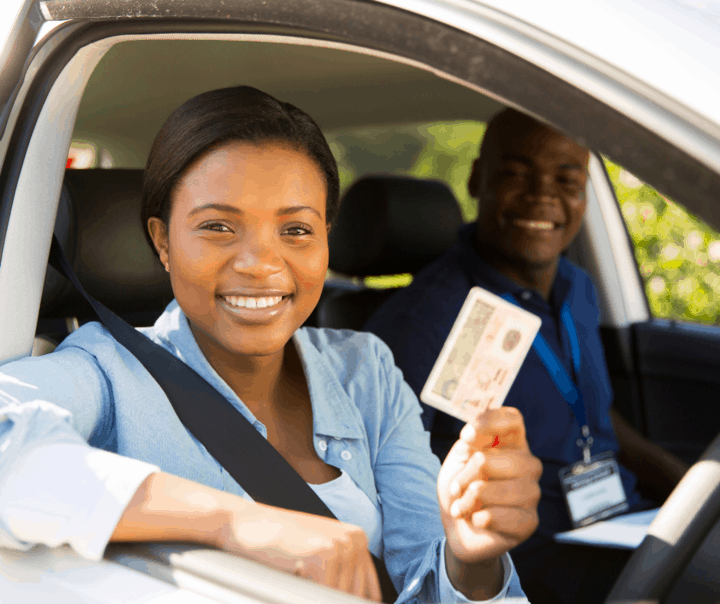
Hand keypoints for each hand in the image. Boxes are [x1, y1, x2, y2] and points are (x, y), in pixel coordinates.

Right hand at [218, 503, 381, 600]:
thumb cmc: (278, 543)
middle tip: (305, 579)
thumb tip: (364, 601)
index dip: (353, 600)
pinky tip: (291, 574)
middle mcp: (355, 540)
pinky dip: (303, 595)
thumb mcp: (319, 552)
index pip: (367, 589)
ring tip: (296, 575)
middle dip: (329, 596)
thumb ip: (343, 574)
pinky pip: (321, 596)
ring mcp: (341, 546)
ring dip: (314, 596)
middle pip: (352, 595)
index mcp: (358, 538)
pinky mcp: (323, 555)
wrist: (244, 524)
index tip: (326, 595)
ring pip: (337, 597)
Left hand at [437, 407, 541, 594]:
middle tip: (457, 489)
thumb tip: (472, 434)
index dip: (488, 422)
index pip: (513, 419)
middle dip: (465, 476)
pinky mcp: (530, 521)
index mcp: (512, 443)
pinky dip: (478, 519)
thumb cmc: (461, 487)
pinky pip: (499, 516)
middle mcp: (527, 464)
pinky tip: (477, 520)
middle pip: (492, 458)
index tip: (465, 437)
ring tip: (463, 507)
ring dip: (469, 501)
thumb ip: (469, 440)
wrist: (457, 527)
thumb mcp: (459, 458)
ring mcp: (532, 492)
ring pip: (496, 489)